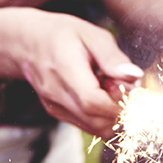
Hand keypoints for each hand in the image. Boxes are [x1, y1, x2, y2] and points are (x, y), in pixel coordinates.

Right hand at [0, 7, 141, 135]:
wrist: (28, 42)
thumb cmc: (62, 34)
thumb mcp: (91, 35)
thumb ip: (113, 58)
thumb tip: (135, 76)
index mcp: (64, 70)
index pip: (93, 102)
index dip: (119, 103)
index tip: (134, 92)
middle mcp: (56, 94)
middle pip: (96, 121)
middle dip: (121, 112)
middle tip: (127, 90)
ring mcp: (55, 107)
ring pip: (93, 128)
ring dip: (112, 116)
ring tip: (112, 90)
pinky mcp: (57, 113)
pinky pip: (87, 125)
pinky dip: (102, 117)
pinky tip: (101, 96)